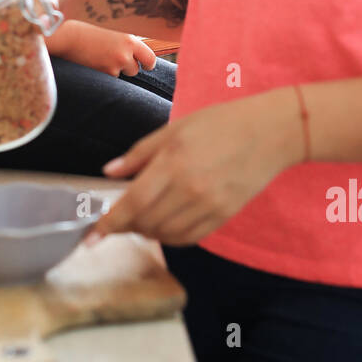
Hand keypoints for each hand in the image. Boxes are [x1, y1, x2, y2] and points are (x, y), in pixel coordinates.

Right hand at [49, 20, 156, 75]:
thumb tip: (133, 47)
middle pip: (136, 69)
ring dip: (115, 69)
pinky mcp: (103, 73)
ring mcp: (114, 65)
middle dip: (130, 67)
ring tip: (100, 56)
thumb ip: (123, 38)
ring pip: (121, 73)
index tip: (146, 64)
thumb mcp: (110, 27)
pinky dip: (103, 72)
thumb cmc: (85, 27)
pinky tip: (93, 61)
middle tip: (121, 63)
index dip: (148, 63)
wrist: (67, 35)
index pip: (149, 57)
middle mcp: (124, 53)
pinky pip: (108, 77)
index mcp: (129, 39)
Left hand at [87, 89, 304, 245]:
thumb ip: (140, 153)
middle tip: (119, 217)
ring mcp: (209, 206)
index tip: (90, 237)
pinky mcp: (224, 216)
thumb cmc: (221, 123)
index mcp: (174, 163)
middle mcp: (190, 189)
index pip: (133, 203)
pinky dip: (170, 237)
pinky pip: (188, 238)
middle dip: (126, 225)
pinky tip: (165, 224)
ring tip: (142, 219)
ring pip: (166, 234)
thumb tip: (109, 172)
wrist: (271, 132)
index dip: (109, 224)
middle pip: (146, 223)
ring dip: (147, 231)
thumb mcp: (175, 129)